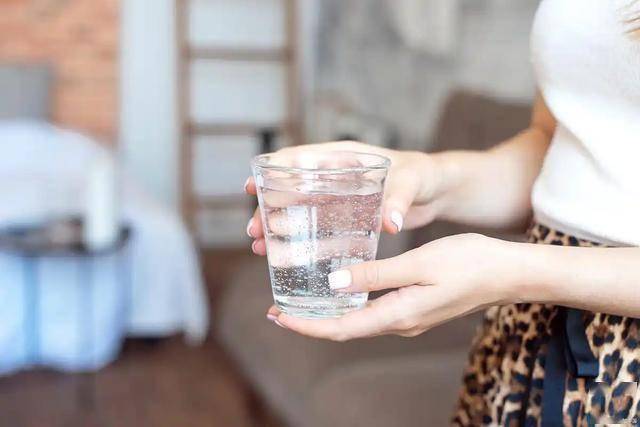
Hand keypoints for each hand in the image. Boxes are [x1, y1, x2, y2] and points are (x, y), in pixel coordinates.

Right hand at [245, 141, 444, 254]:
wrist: (438, 191)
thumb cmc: (424, 175)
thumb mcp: (412, 182)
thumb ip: (400, 199)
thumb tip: (391, 223)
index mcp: (344, 157)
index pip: (300, 158)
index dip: (273, 171)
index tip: (251, 186)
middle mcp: (335, 176)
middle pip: (291, 189)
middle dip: (268, 209)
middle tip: (253, 231)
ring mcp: (338, 198)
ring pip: (299, 212)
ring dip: (278, 228)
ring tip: (260, 248)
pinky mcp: (346, 218)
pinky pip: (318, 230)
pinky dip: (301, 242)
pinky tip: (285, 258)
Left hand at [265, 234, 519, 340]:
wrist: (507, 273)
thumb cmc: (468, 264)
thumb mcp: (418, 264)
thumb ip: (376, 274)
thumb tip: (335, 284)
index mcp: (398, 314)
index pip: (340, 328)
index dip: (306, 325)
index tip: (277, 316)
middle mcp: (399, 322)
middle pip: (345, 329)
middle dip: (310, 322)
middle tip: (279, 310)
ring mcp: (408, 317)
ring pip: (358, 321)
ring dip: (328, 314)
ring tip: (302, 301)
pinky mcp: (414, 307)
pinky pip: (373, 312)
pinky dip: (349, 306)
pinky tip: (342, 291)